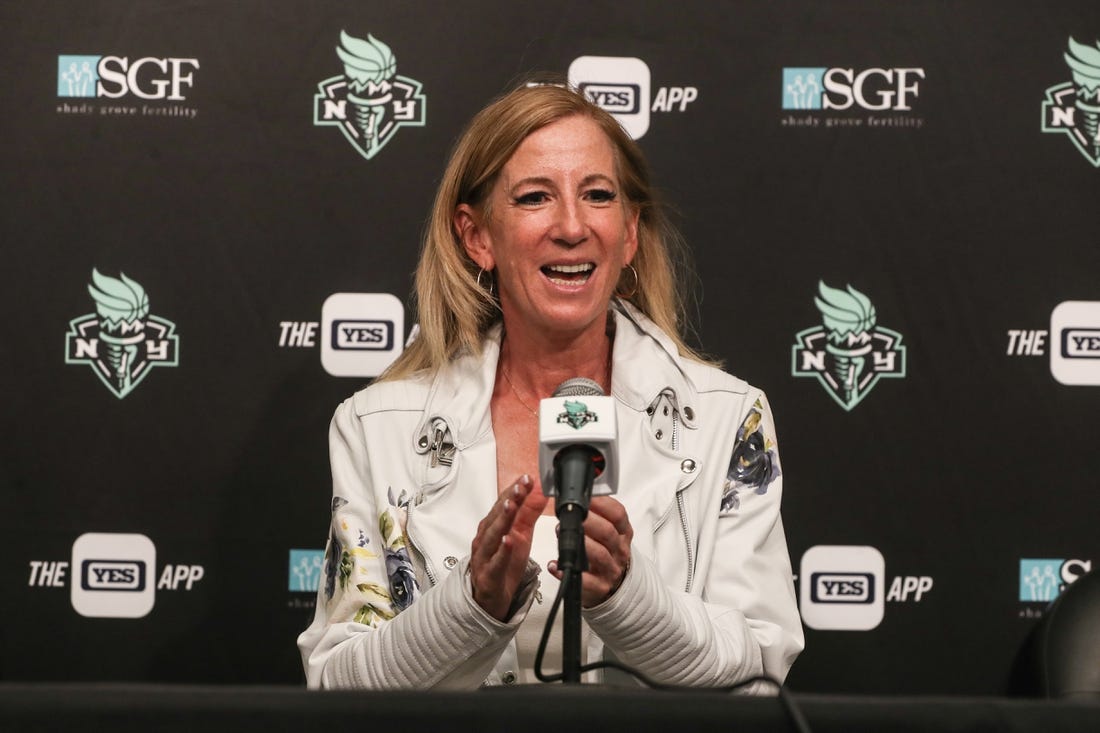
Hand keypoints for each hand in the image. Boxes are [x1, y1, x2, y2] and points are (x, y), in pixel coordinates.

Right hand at [468, 475, 544, 620]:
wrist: (491, 597)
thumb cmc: (503, 564)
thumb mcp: (521, 534)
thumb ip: (529, 511)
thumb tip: (540, 489)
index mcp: (494, 525)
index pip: (504, 503)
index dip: (515, 490)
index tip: (527, 477)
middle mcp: (486, 537)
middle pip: (497, 515)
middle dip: (509, 499)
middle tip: (520, 486)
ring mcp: (484, 555)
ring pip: (492, 535)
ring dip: (502, 519)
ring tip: (512, 506)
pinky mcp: (488, 575)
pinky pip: (495, 562)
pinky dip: (501, 551)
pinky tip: (508, 541)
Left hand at [549, 496, 632, 607]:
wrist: (615, 585)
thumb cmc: (607, 552)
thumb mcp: (611, 531)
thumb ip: (599, 513)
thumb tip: (578, 493)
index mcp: (623, 532)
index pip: (618, 514)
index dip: (602, 503)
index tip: (585, 497)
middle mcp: (619, 550)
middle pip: (608, 533)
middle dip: (588, 521)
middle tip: (570, 514)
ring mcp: (610, 570)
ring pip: (599, 555)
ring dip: (580, 543)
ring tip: (561, 533)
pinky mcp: (599, 587)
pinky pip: (585, 581)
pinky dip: (568, 572)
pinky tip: (556, 565)